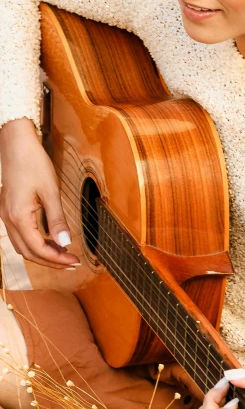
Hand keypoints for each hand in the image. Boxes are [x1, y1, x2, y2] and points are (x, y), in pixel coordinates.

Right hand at [0, 118, 79, 267]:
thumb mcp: (50, 192)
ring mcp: (5, 215)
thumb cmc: (34, 163)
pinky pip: (20, 235)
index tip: (74, 262)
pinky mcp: (8, 210)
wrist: (16, 144)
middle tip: (71, 264)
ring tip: (63, 255)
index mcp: (18, 217)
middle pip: (28, 252)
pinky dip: (35, 243)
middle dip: (50, 261)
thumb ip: (57, 219)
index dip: (57, 259)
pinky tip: (50, 241)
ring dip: (42, 254)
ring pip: (22, 246)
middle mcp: (8, 220)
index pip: (38, 249)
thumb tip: (66, 243)